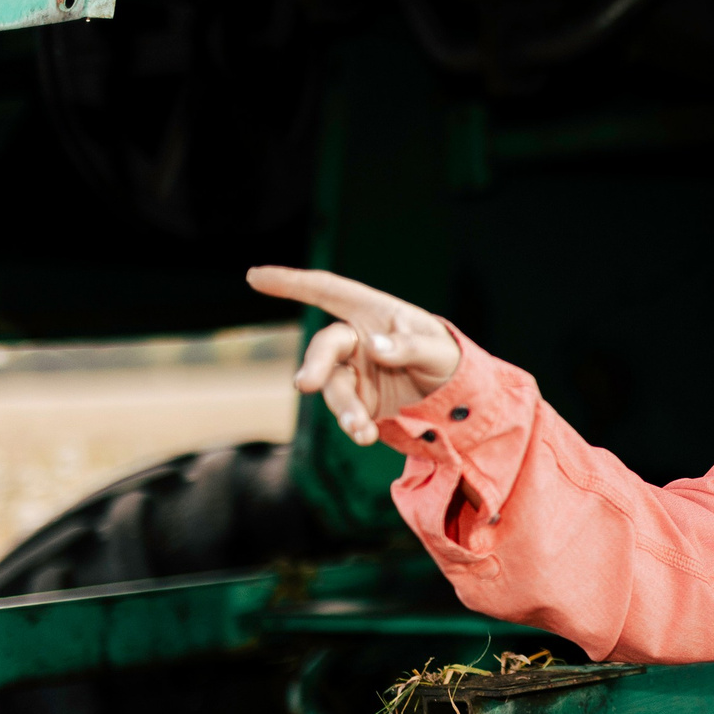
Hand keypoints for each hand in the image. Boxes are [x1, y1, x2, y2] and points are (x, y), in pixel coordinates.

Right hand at [246, 266, 462, 445]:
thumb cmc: (447, 359)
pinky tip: (366, 436)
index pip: (328, 292)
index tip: (255, 276)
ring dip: (343, 408)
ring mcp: (354, 371)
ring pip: (332, 386)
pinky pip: (346, 412)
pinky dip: (354, 425)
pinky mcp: (358, 401)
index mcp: (374, 313)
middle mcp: (356, 339)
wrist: (458, 398)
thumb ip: (409, 347)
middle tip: (304, 384)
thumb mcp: (438, 351)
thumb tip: (374, 346)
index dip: (292, 283)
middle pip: (325, 347)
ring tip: (360, 429)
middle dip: (314, 364)